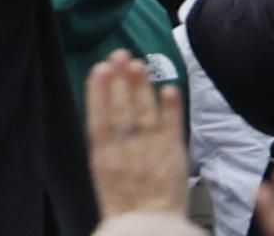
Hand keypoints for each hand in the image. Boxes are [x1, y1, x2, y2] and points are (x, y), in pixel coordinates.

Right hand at [85, 53, 188, 219]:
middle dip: (121, 81)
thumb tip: (106, 108)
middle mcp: (127, 154)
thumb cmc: (126, 206)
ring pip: (146, 114)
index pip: (100, 120)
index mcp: (104, 161)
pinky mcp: (174, 157)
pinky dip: (172, 109)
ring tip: (140, 64)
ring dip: (143, 88)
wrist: (149, 233)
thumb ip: (107, 146)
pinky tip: (169, 89)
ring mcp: (152, 154)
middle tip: (121, 54)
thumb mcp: (105, 176)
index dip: (99, 93)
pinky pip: (173, 128)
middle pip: (123, 111)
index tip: (100, 68)